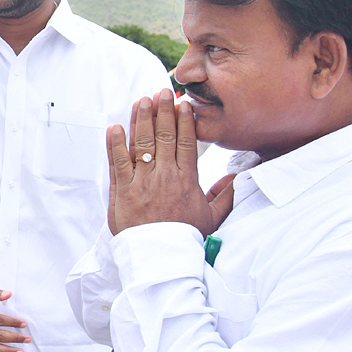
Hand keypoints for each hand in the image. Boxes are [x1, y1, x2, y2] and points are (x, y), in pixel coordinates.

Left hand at [108, 89, 234, 235]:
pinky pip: (118, 164)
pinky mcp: (122, 192)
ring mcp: (142, 183)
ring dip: (141, 121)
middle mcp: (164, 177)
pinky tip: (115, 127)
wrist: (160, 259)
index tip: (182, 103)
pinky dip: (115, 145)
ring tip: (141, 101)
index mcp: (186, 180)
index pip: (185, 142)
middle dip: (162, 112)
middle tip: (161, 92)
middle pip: (163, 137)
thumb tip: (236, 180)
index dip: (183, 120)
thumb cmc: (185, 238)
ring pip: (141, 145)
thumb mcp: (211, 218)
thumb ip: (224, 196)